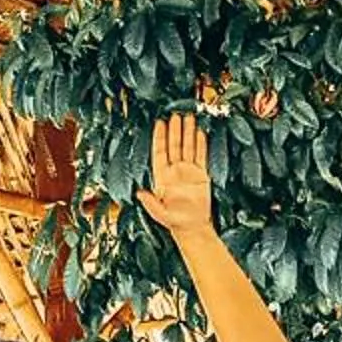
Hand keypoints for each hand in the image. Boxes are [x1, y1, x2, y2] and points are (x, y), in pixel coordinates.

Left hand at [136, 111, 217, 240]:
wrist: (192, 227)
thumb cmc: (175, 221)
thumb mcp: (159, 214)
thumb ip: (150, 203)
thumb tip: (139, 193)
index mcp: (162, 177)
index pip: (160, 152)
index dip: (160, 137)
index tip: (160, 123)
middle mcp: (175, 171)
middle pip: (174, 145)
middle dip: (175, 130)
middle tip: (176, 114)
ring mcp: (188, 171)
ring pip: (188, 147)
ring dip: (188, 133)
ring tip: (189, 117)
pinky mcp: (201, 175)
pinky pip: (201, 156)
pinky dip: (201, 144)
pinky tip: (200, 133)